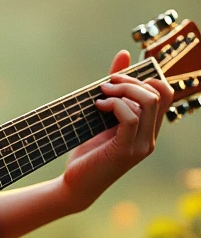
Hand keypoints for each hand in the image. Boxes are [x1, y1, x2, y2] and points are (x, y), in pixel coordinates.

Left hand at [60, 49, 173, 210]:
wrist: (74, 183)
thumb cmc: (87, 149)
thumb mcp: (100, 113)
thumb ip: (114, 87)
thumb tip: (125, 54)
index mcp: (148, 127)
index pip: (165, 92)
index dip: (144, 77)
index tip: (117, 77)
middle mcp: (150, 136)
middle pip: (158, 93)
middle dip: (131, 80)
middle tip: (106, 85)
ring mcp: (141, 145)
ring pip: (148, 102)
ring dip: (122, 90)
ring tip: (100, 94)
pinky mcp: (126, 151)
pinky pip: (131, 118)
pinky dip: (115, 105)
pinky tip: (98, 106)